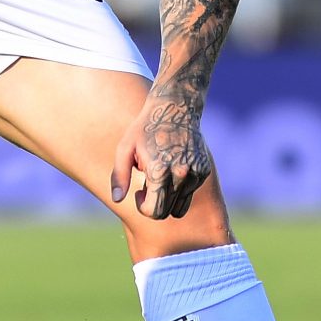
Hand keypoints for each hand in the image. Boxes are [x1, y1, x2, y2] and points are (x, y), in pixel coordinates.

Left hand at [111, 87, 214, 220]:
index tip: (139, 194)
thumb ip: (119, 176)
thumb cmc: (144, 128)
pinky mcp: (204, 171)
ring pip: (180, 207)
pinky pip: (190, 192)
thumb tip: (117, 200)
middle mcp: (180, 175)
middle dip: (155, 206)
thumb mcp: (125, 148)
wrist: (175, 108)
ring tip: (160, 178)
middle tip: (147, 188)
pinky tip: (173, 168)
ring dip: (168, 199)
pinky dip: (180, 188)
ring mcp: (195, 174)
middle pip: (167, 212)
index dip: (143, 207)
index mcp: (159, 172)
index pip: (154, 211)